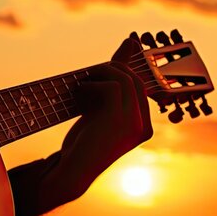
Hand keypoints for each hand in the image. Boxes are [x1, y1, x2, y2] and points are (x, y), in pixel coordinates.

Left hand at [37, 38, 152, 211]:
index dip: (124, 69)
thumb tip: (128, 44)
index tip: (110, 61)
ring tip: (83, 81)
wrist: (72, 171)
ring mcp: (134, 123)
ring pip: (125, 79)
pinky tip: (79, 91)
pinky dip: (94, 83)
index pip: (139, 87)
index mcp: (143, 128)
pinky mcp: (119, 119)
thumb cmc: (83, 144)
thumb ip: (112, 87)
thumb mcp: (100, 113)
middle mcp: (144, 126)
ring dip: (101, 73)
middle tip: (91, 72)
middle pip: (134, 79)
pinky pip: (112, 86)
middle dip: (113, 69)